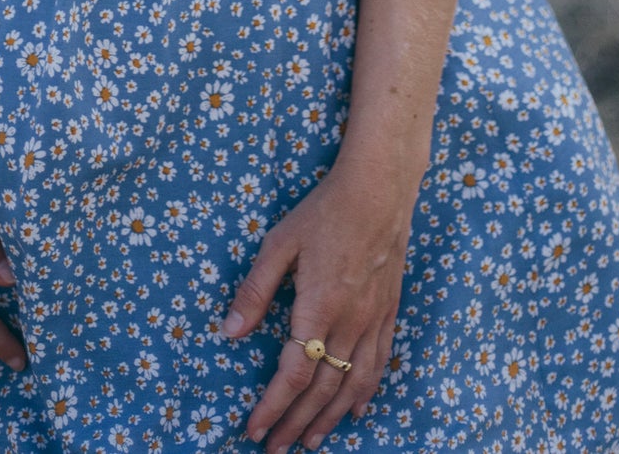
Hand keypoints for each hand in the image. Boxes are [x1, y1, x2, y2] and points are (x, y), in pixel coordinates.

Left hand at [221, 161, 413, 451]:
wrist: (378, 190)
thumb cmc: (323, 212)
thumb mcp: (280, 243)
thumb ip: (255, 291)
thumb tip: (229, 333)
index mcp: (318, 307)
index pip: (293, 373)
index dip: (272, 406)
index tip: (254, 429)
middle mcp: (349, 322)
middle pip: (322, 389)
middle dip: (296, 423)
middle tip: (276, 448)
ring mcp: (373, 320)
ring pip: (354, 384)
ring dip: (331, 419)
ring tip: (311, 441)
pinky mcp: (389, 313)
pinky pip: (380, 364)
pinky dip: (367, 393)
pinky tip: (357, 410)